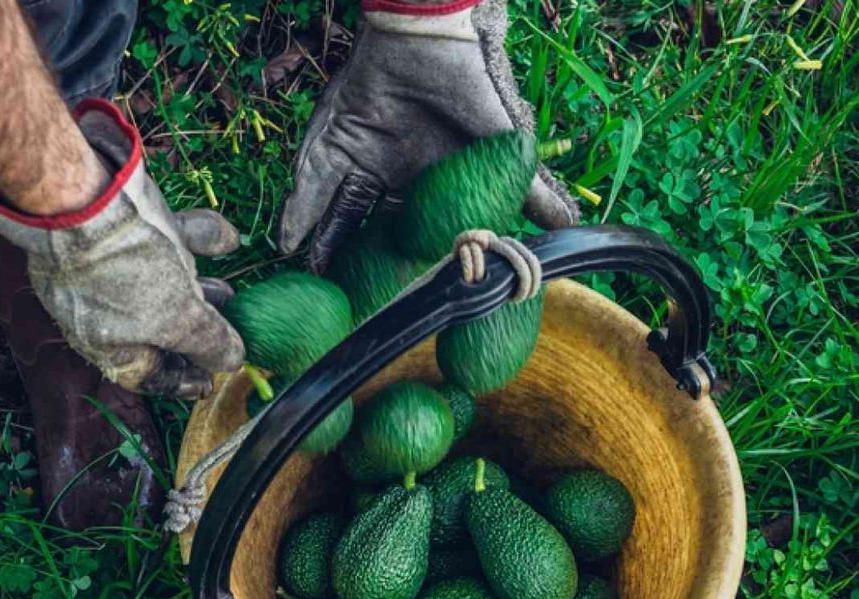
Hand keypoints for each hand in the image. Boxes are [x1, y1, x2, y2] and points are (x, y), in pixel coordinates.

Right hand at [0, 100, 244, 398]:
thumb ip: (207, 343)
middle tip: (227, 331)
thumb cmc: (127, 273)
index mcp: (107, 343)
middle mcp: (103, 310)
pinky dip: (194, 239)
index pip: (146, 375)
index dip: (180, 380)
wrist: (82, 199)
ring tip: (231, 288)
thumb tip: (230, 363)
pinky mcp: (118, 229)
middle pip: (155, 328)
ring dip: (199, 284)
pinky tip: (228, 238)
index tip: (209, 382)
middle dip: (195, 329)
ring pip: (161, 281)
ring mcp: (109, 268)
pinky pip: (161, 240)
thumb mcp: (178, 318)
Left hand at [279, 0, 578, 270]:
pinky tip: (288, 240)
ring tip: (314, 279)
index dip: (404, 264)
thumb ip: (530, 189)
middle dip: (355, 263)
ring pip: (336, 213)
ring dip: (323, 245)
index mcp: (425, 182)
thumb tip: (570, 226)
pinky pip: (310, 183)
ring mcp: (356, 158)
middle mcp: (388, 175)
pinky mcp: (330, 140)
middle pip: (368, 229)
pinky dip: (298, 212)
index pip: (412, 232)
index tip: (397, 300)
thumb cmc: (470, 86)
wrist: (430, 37)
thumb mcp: (503, 145)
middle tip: (345, 302)